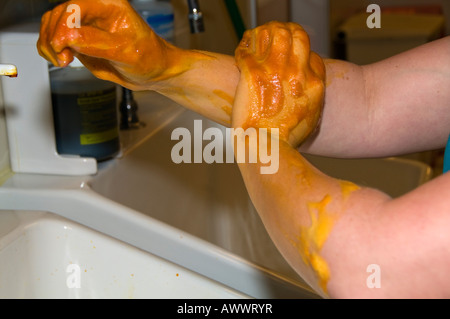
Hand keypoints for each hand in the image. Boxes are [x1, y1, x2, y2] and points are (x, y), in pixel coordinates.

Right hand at [37, 0, 189, 89]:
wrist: (153, 72)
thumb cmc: (149, 58)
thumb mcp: (127, 52)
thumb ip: (97, 43)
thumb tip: (68, 38)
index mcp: (109, 4)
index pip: (75, 8)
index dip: (63, 27)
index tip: (60, 47)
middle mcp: (94, 11)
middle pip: (58, 16)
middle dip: (54, 38)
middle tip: (63, 59)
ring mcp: (85, 25)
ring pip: (51, 25)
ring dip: (48, 44)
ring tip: (63, 61)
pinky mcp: (79, 39)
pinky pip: (53, 38)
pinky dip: (49, 49)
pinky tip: (60, 60)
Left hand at [233, 21, 325, 146]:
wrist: (267, 148)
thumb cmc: (285, 142)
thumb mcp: (311, 123)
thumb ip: (310, 105)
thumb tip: (302, 101)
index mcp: (314, 86)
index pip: (312, 57)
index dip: (301, 56)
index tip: (290, 61)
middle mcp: (298, 73)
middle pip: (298, 36)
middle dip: (288, 34)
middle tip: (275, 38)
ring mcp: (275, 71)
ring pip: (275, 34)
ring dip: (265, 34)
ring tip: (257, 41)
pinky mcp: (253, 73)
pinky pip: (249, 48)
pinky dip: (244, 47)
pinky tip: (241, 52)